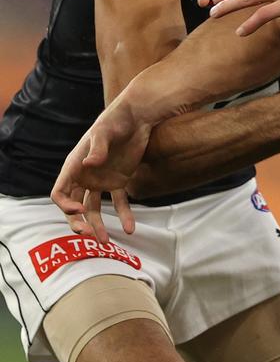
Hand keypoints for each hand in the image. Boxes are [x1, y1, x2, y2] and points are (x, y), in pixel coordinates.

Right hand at [51, 99, 153, 240]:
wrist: (137, 119)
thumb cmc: (115, 122)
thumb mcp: (104, 133)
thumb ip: (97, 148)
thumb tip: (88, 164)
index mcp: (74, 167)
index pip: (60, 193)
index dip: (65, 205)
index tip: (78, 210)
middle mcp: (85, 177)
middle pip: (74, 206)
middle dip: (78, 222)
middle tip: (87, 234)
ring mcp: (101, 181)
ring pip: (94, 209)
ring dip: (98, 226)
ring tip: (105, 242)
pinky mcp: (119, 182)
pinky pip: (119, 203)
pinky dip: (124, 215)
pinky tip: (130, 228)